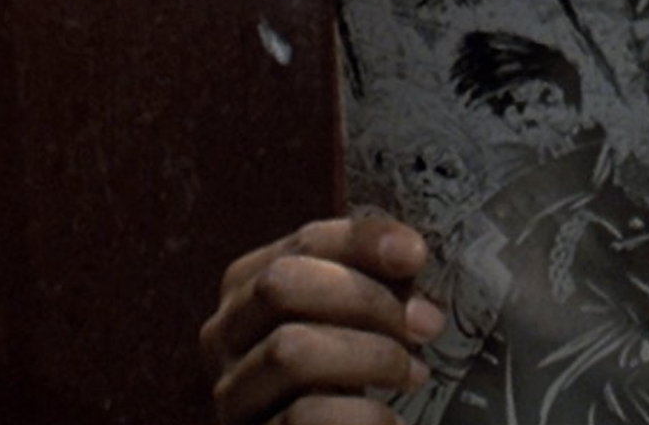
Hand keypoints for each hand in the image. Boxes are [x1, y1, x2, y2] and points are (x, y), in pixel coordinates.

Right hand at [199, 213, 446, 424]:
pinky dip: (362, 415)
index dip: (362, 241)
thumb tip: (406, 252)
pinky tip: (392, 419)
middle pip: (281, 286)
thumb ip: (372, 282)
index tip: (415, 256)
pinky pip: (302, 417)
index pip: (303, 243)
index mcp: (248, 286)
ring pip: (289, 351)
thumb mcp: (352, 319)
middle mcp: (225, 334)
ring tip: (414, 373)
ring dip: (371, 357)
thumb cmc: (339, 376)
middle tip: (424, 324)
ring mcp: (232, 392)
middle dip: (364, 298)